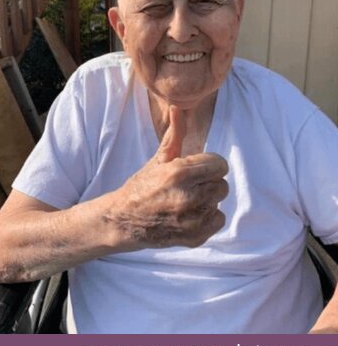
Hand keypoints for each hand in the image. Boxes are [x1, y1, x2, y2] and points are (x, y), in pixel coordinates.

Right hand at [108, 106, 227, 249]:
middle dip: (206, 183)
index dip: (207, 165)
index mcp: (180, 172)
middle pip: (221, 184)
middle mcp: (188, 196)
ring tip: (184, 202)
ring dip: (206, 201)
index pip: (220, 164)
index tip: (193, 170)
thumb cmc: (142, 187)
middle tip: (186, 187)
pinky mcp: (196, 236)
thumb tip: (178, 108)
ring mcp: (192, 219)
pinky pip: (218, 220)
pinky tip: (186, 216)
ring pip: (219, 202)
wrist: (124, 220)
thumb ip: (174, 135)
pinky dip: (205, 219)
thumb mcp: (158, 160)